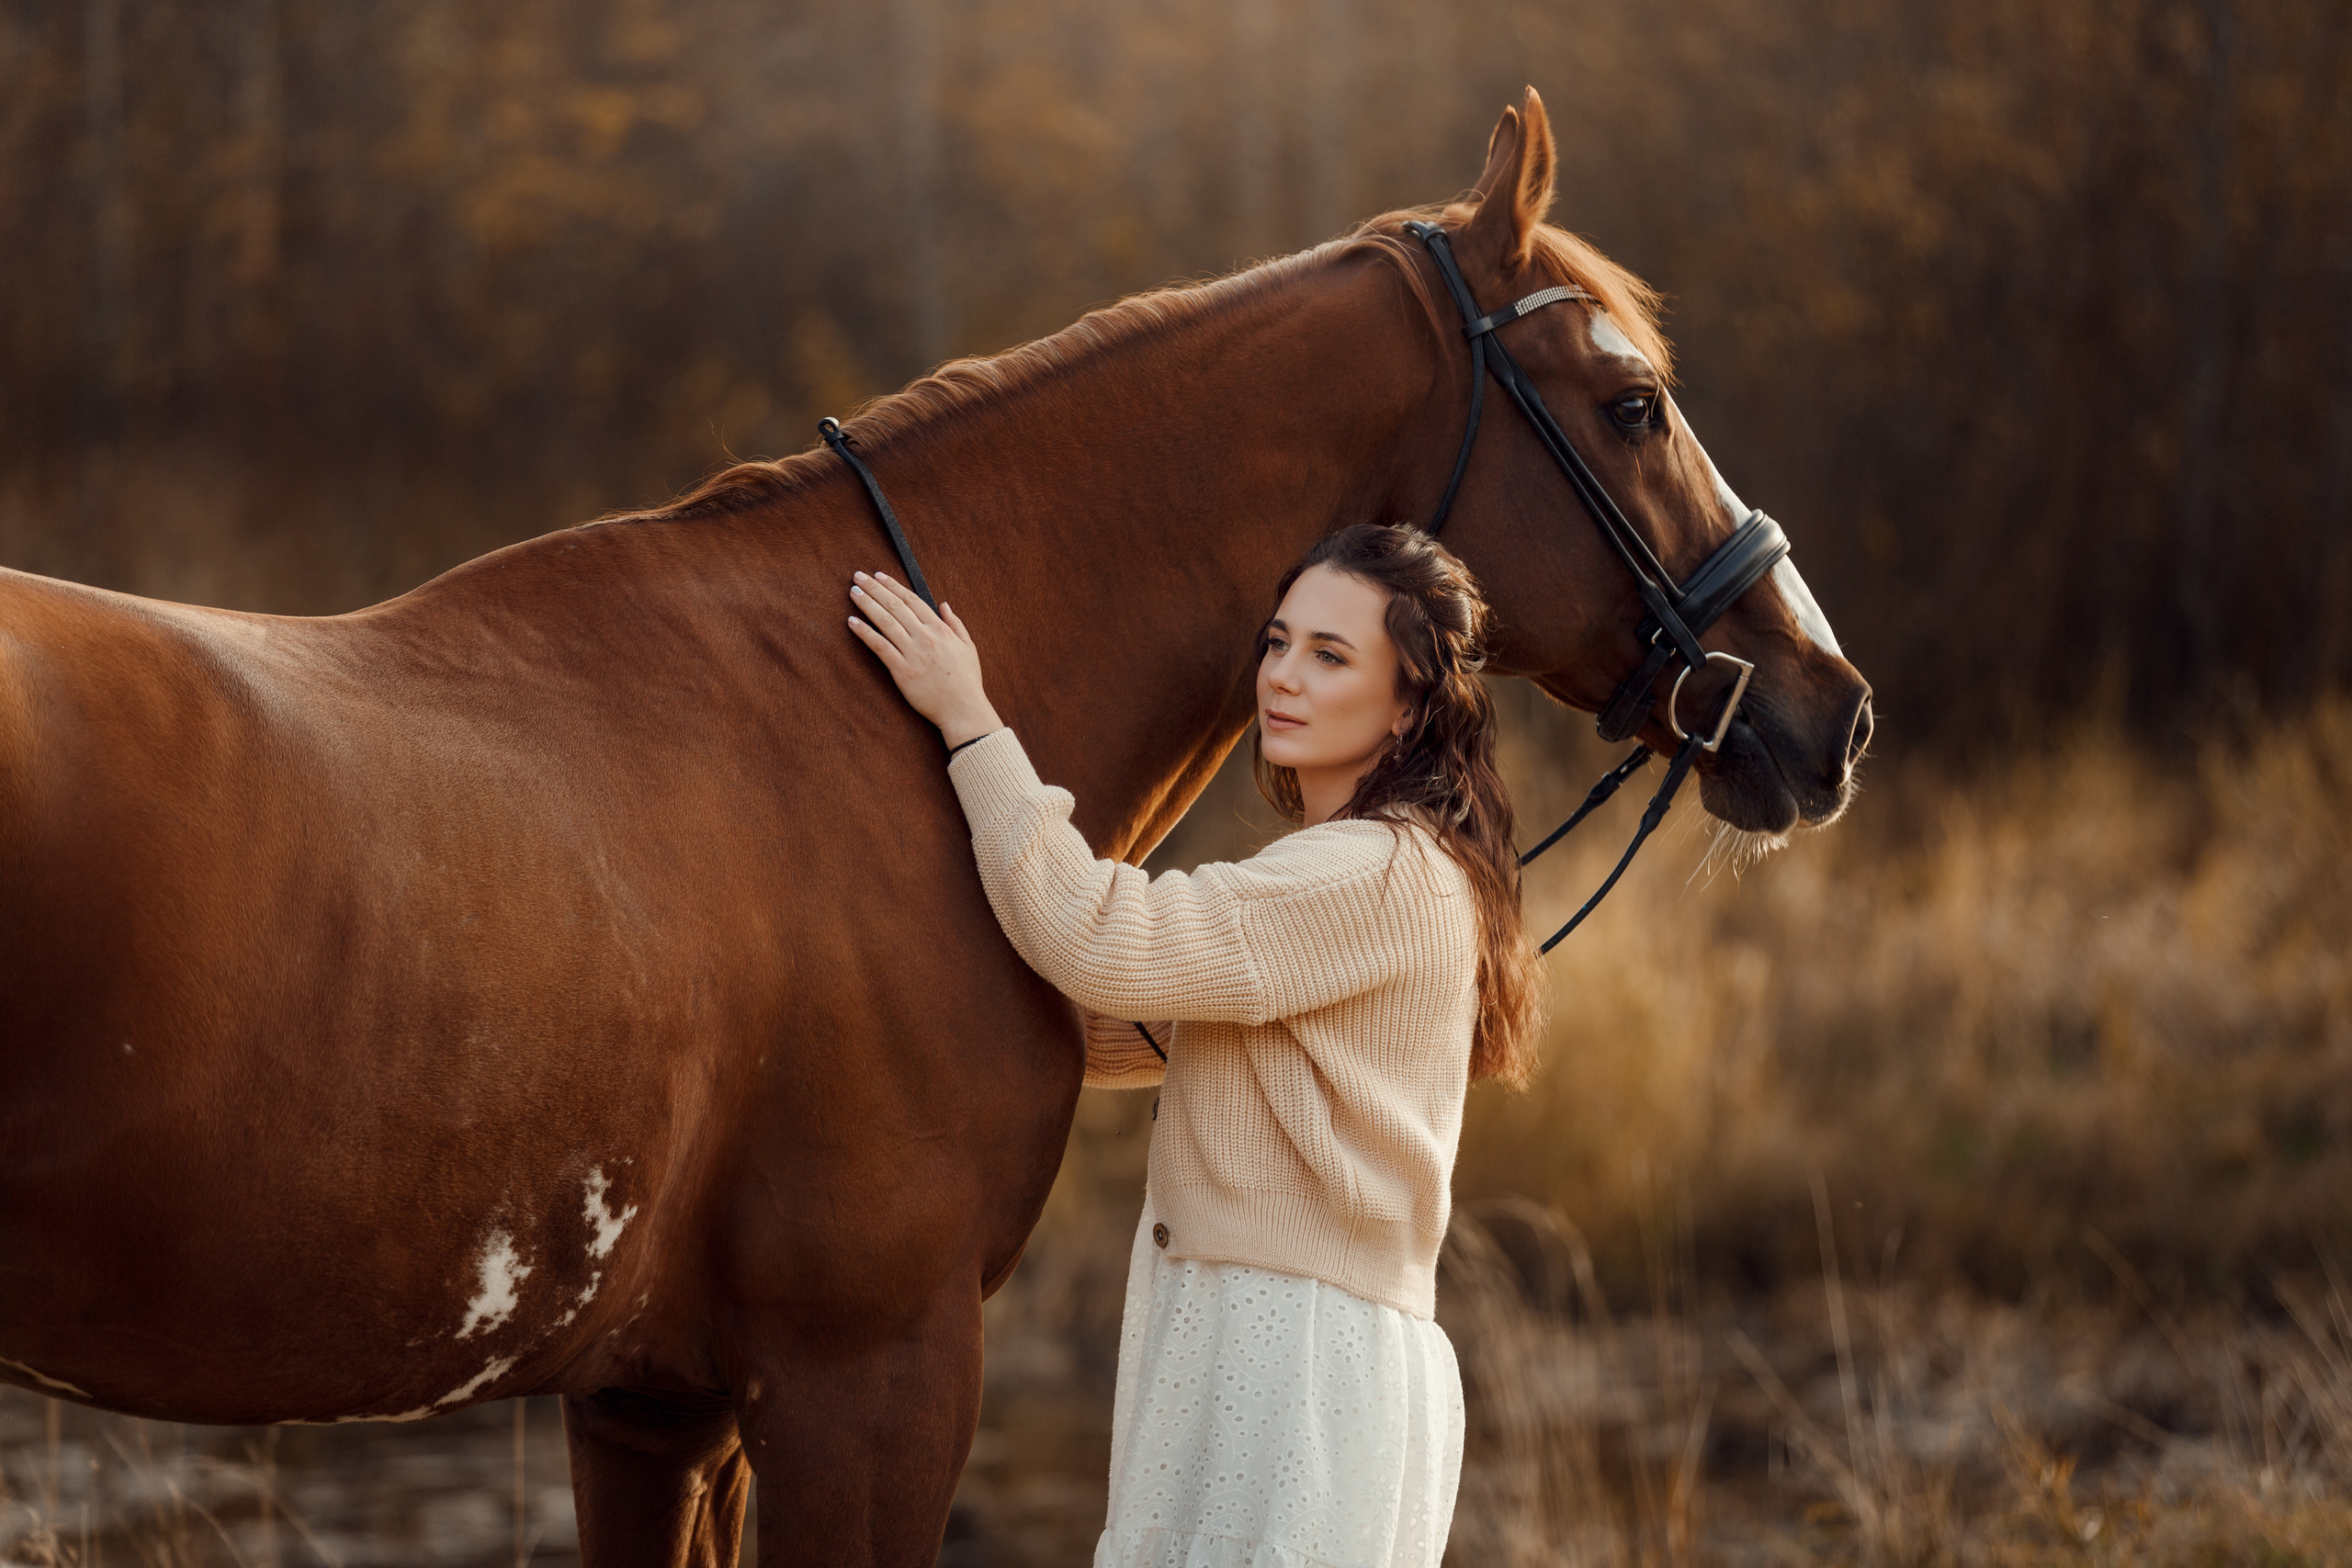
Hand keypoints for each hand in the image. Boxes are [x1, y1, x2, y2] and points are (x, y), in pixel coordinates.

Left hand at [846, 572, 1002, 747]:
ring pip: (885, 622)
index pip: (912, 600)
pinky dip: (865, 632)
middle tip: (859, 576)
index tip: (879, 576)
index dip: (893, 586)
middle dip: (875, 588)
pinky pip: (880, 647)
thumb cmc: (967, 681)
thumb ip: (956, 624)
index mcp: (940, 629)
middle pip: (895, 606)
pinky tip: (852, 622)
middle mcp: (925, 637)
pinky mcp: (902, 671)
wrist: (963, 709)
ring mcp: (913, 653)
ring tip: (854, 592)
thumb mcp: (969, 647)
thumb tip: (944, 605)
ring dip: (867, 604)